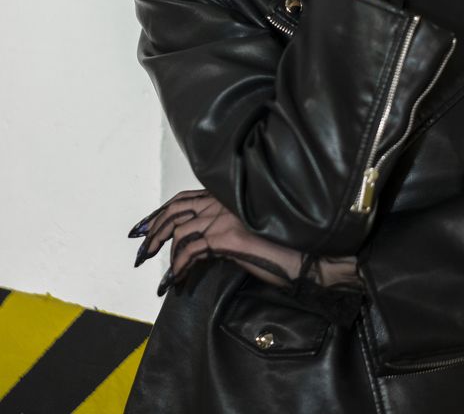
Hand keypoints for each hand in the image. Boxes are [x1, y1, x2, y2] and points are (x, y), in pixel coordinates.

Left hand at [127, 189, 360, 296]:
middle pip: (177, 210)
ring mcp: (228, 217)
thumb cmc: (281, 250)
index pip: (186, 198)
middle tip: (142, 253)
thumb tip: (194, 248)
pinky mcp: (230, 236)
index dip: (160, 212)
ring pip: (181, 231)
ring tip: (165, 275)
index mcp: (230, 197)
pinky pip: (193, 250)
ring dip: (167, 255)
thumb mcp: (246, 236)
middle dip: (154, 231)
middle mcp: (226, 201)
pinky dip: (180, 267)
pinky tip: (179, 280)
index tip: (143, 230)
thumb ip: (222, 232)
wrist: (306, 259)